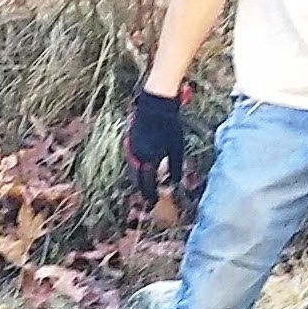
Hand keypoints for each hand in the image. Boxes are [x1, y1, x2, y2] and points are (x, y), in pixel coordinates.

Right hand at [124, 84, 187, 208]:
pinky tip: (144, 164)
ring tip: (147, 181)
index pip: (147, 184)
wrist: (155, 106)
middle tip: (150, 194)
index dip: (150, 194)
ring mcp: (131, 148)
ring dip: (140, 177)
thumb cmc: (168, 127)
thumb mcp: (176, 148)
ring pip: (133, 168)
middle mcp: (135, 157)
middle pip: (137, 179)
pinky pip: (132, 158)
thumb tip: (175, 182)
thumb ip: (175, 167)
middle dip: (143, 187)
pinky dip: (138, 165)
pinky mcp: (130, 140)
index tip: (153, 202)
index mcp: (147, 161)